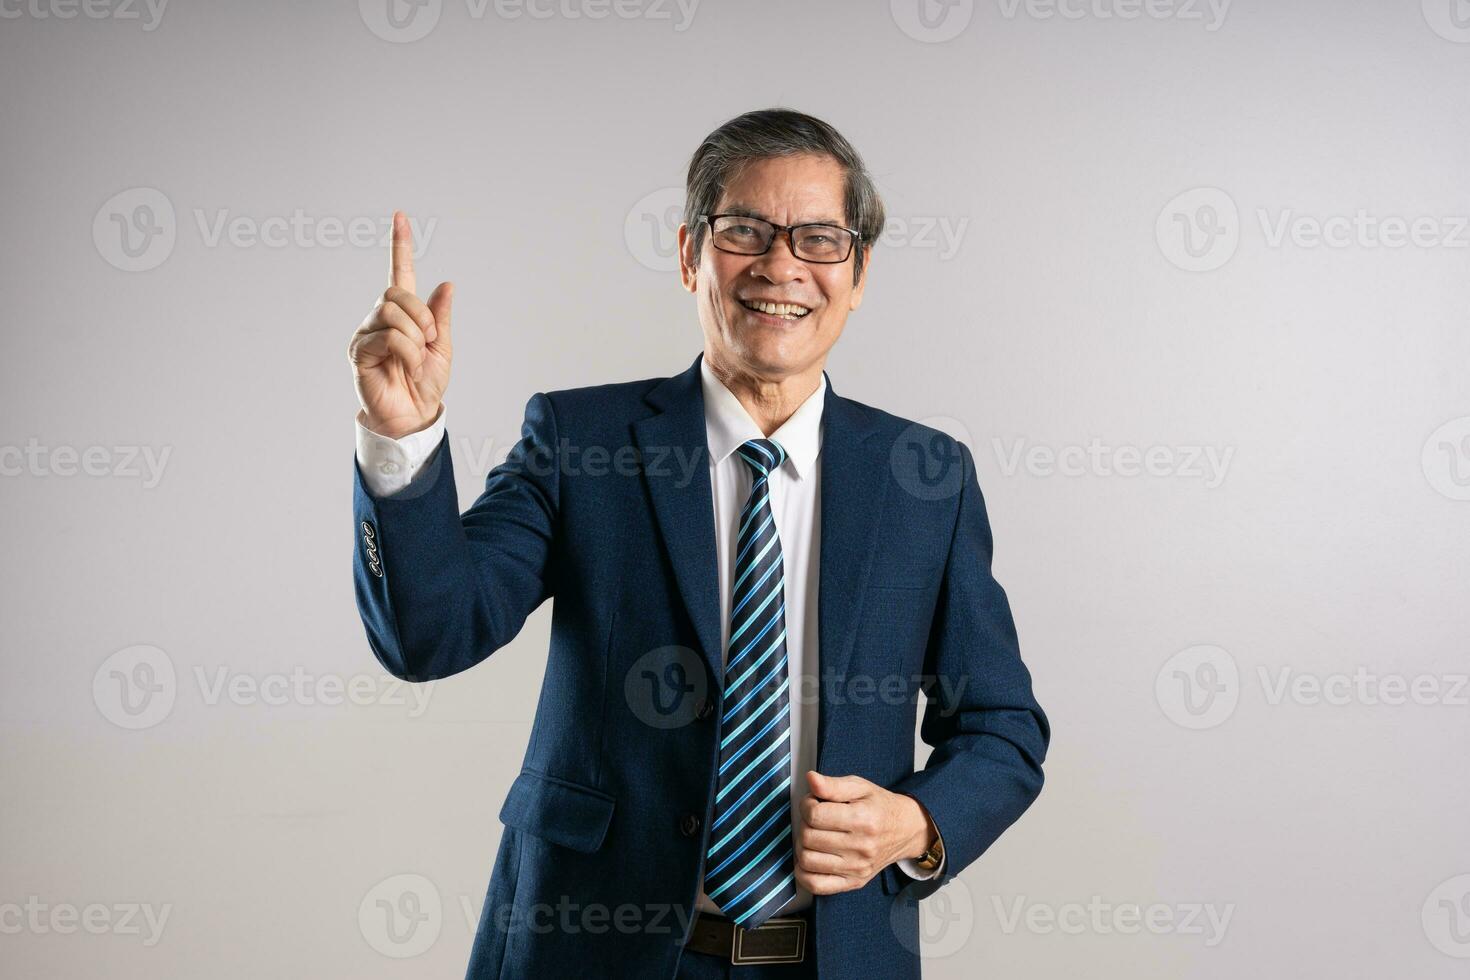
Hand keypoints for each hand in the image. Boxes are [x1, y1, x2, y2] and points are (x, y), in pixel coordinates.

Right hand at [347, 210, 452, 437]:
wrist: (414, 415)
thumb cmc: (424, 384)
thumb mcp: (442, 348)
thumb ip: (440, 318)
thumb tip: (447, 284)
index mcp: (403, 314)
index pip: (400, 273)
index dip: (400, 245)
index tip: (400, 216)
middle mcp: (380, 318)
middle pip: (396, 292)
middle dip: (421, 315)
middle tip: (428, 341)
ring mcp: (367, 333)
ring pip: (392, 312)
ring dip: (414, 335)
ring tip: (416, 358)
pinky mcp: (359, 351)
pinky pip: (387, 335)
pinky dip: (406, 351)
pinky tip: (406, 367)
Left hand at [794, 771, 933, 894]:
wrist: (906, 830)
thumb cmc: (879, 806)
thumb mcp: (860, 787)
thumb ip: (832, 784)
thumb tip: (811, 779)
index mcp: (862, 819)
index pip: (814, 815)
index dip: (807, 804)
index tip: (813, 802)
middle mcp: (861, 847)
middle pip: (809, 837)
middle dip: (805, 823)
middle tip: (815, 818)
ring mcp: (857, 868)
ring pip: (807, 861)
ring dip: (803, 846)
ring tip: (814, 836)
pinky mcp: (854, 882)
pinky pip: (816, 885)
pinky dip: (804, 873)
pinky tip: (811, 858)